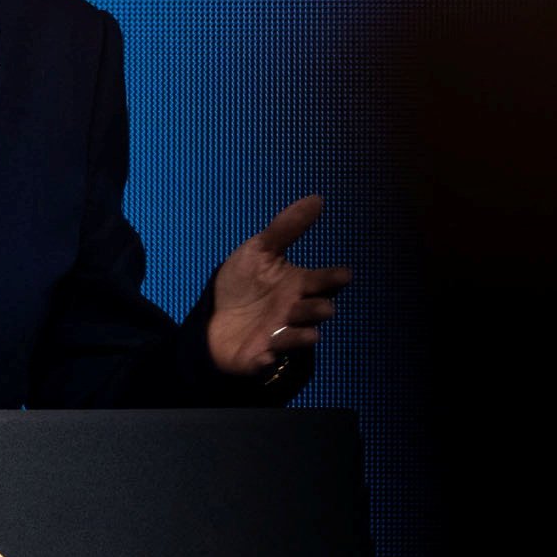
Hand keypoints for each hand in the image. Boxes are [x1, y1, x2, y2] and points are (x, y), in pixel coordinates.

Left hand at [206, 195, 350, 378]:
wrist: (212, 315)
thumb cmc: (243, 283)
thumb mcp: (260, 250)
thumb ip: (288, 227)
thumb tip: (317, 198)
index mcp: (297, 285)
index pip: (322, 281)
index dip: (333, 278)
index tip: (344, 275)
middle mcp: (294, 311)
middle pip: (314, 310)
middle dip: (319, 309)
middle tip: (323, 306)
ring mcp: (279, 334)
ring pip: (297, 336)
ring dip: (302, 334)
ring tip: (311, 333)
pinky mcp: (260, 355)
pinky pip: (267, 358)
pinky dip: (268, 357)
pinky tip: (268, 354)